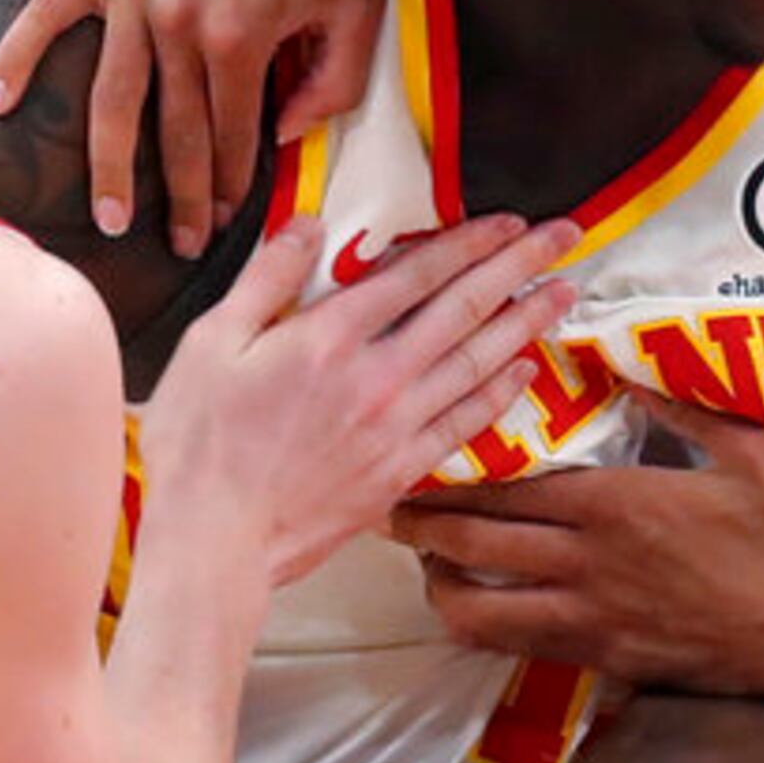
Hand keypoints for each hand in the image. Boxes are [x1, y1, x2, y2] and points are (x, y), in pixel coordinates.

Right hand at [0, 0, 386, 256]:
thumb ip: (335, 81)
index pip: (231, 136)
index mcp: (239, 38)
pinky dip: (17, 57)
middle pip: (173, 131)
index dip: (231, 187)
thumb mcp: (360, 5)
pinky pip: (48, 14)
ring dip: (109, 164)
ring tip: (108, 216)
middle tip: (179, 246)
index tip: (225, 226)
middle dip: (179, 197)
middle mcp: (176, 21)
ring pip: (113, 98)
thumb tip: (283, 135)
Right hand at [139, 215, 581, 587]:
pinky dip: (500, 392)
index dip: (468, 241)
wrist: (214, 542)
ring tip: (563, 293)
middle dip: (519, 267)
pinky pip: (465, 422)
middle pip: (464, 308)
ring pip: (478, 362)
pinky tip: (524, 370)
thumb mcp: (210, 343)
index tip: (507, 220)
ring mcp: (395, 427)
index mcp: (329, 336)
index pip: (417, 273)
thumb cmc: (198, 443)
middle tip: (565, 236)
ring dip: (525, 323)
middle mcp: (377, 376)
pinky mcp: (401, 471)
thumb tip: (308, 223)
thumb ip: (267, 278)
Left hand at [390, 392, 763, 709]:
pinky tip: (481, 610)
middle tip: (389, 514)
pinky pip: (521, 647)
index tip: (414, 465)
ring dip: (442, 589)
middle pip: (475, 549)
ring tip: (429, 567)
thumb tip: (630, 367)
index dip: (451, 482)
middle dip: (421, 532)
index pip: (509, 491)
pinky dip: (487, 628)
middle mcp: (590, 565)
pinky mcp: (603, 661)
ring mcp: (591, 620)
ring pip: (482, 614)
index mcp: (619, 505)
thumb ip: (684, 406)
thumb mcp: (752, 451)